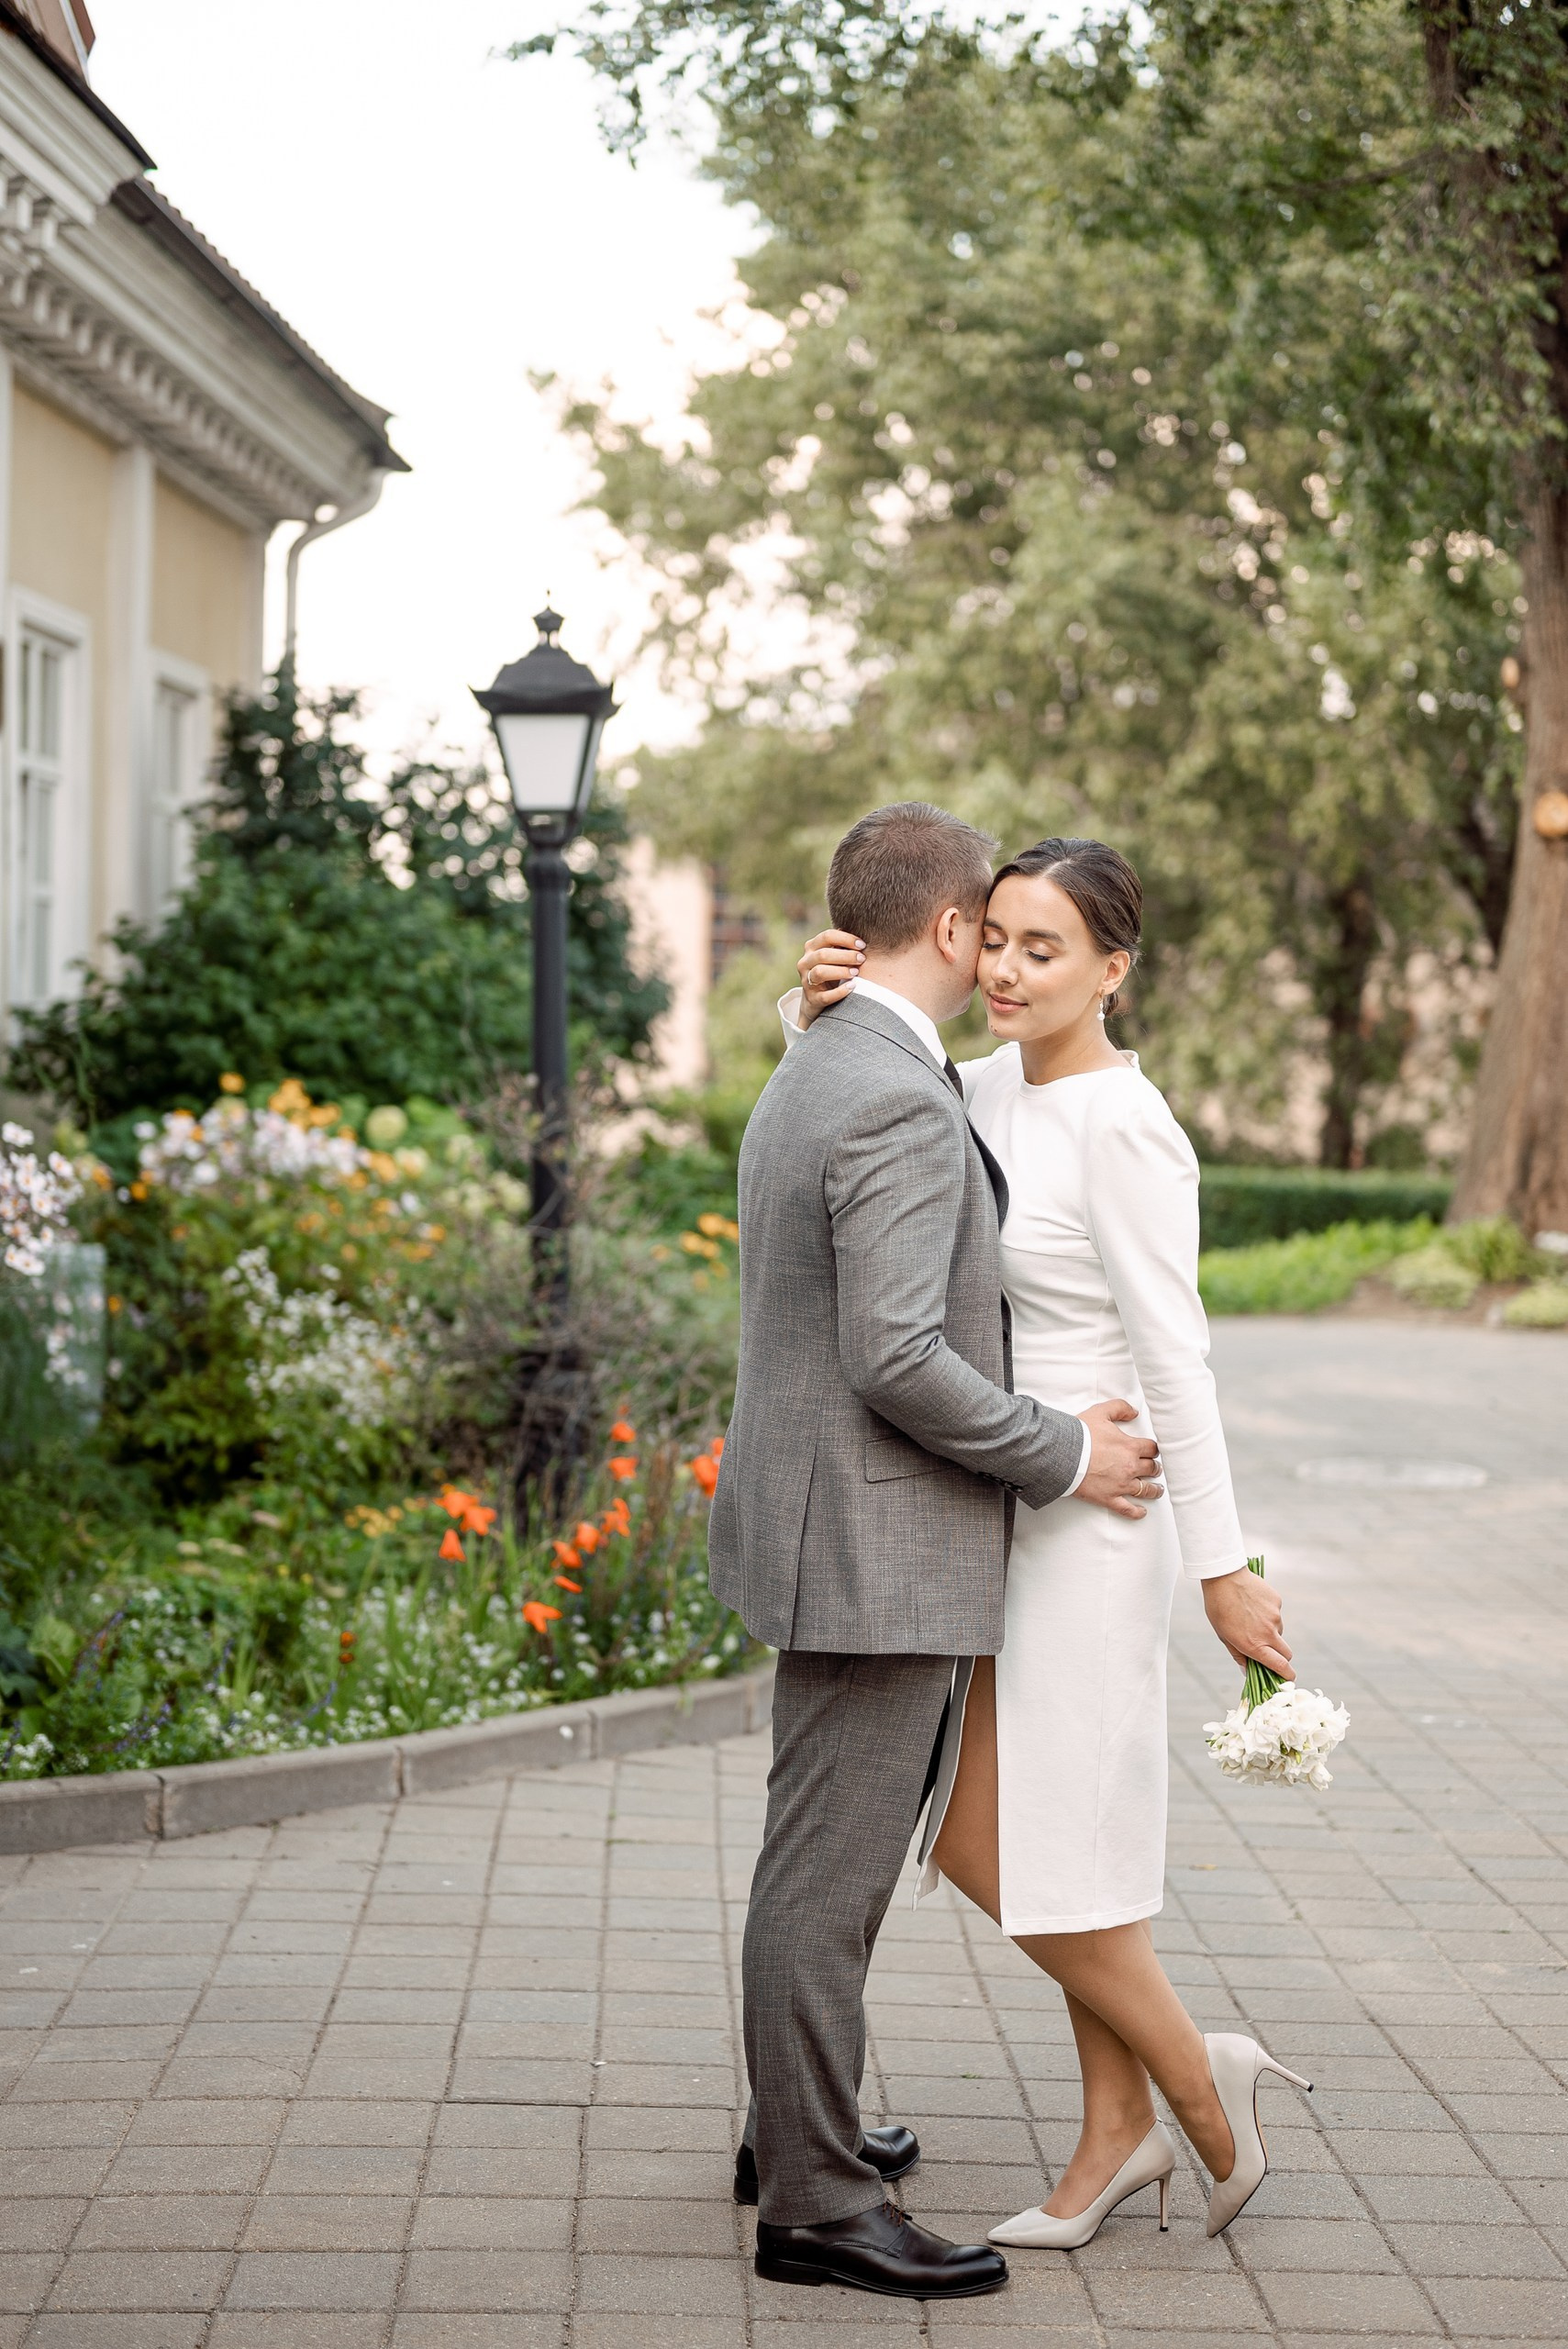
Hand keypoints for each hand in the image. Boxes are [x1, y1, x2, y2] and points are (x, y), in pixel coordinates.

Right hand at [796, 929, 863, 1027]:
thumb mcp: (833, 956)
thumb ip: (842, 945)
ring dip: (841, 971)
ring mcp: (807, 981)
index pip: (827, 936)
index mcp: (811, 947)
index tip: (862, 945)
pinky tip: (852, 986)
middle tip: (862, 959)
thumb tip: (861, 929)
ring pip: (820, 972)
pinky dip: (840, 991)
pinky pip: (825, 996)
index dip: (846, 938)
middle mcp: (805, 962)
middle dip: (846, 955)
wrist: (816, 999)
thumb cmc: (831, 971)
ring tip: (856, 973)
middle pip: (823, 954)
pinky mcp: (812, 999)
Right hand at [1075, 1399, 1162, 1518]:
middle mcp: (1130, 1467)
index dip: (1153, 1449)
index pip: (1152, 1449)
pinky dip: (1137, 1512)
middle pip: (1151, 1468)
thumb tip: (1133, 1412)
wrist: (1062, 1454)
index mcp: (1130, 1447)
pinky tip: (1142, 1512)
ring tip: (1157, 1490)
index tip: (1152, 1451)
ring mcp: (1121, 1485)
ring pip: (1146, 1490)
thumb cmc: (1079, 1435)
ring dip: (1154, 1489)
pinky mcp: (1109, 1498)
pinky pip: (1128, 1508)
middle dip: (1154, 1467)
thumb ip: (1120, 1408)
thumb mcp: (1100, 1412)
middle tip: (1154, 1468)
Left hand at [1202, 1568, 1293, 1679]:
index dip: (1287, 1675)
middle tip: (1268, 1651)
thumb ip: (1239, 1655)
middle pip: (1287, 1653)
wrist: (1223, 1577)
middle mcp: (1268, 1633)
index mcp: (1254, 1645)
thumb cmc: (1219, 1608)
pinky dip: (1268, 1614)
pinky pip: (1276, 1614)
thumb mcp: (1224, 1636)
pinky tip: (1253, 1604)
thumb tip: (1248, 1672)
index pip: (1281, 1666)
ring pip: (1279, 1631)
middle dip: (1281, 1657)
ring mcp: (1275, 1616)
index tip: (1287, 1679)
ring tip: (1250, 1618)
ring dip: (1270, 1631)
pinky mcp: (1277, 1601)